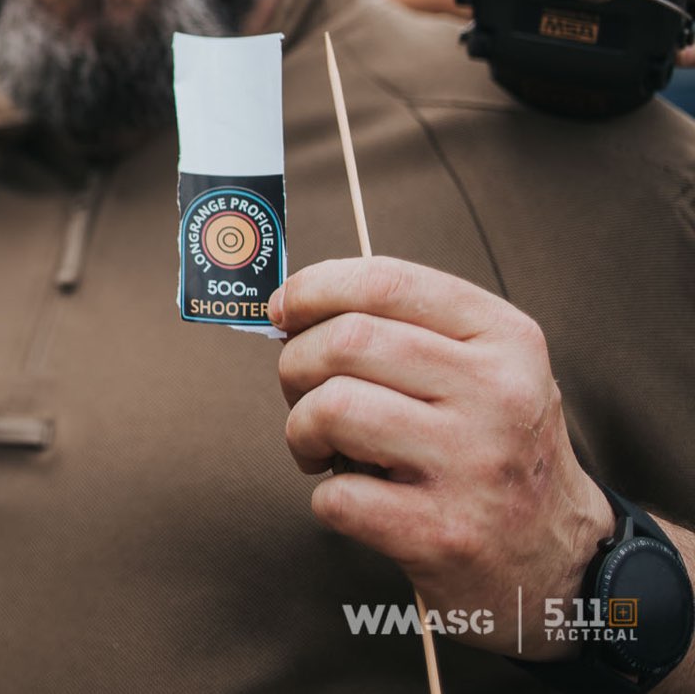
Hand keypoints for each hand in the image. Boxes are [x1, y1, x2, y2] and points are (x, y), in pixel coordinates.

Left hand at [270, 256, 612, 657]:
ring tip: (321, 448)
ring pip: (332, 408)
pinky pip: (336, 494)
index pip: (387, 281)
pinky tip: (356, 498)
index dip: (313, 288)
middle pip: (347, 341)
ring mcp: (473, 465)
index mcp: (506, 339)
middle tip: (300, 391)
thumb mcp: (483, 368)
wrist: (556, 557)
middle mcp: (498, 395)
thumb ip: (403, 326)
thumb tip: (291, 306)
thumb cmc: (491, 447)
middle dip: (296, 363)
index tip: (284, 308)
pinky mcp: (442, 532)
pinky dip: (325, 496)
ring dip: (300, 429)